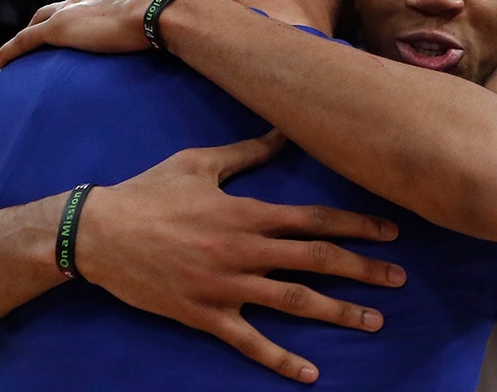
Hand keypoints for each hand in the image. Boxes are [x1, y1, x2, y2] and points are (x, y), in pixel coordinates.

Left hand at [0, 0, 181, 67]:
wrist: (163, 8)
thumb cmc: (177, 5)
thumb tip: (201, 5)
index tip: (92, 8)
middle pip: (67, 2)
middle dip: (60, 12)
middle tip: (55, 26)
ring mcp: (73, 8)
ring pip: (42, 18)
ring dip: (32, 30)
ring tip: (24, 45)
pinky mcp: (59, 28)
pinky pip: (27, 40)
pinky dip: (11, 50)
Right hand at [76, 131, 405, 383]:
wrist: (97, 233)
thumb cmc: (149, 193)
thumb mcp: (199, 162)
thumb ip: (248, 153)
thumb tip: (284, 129)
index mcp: (247, 212)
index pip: (315, 220)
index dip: (357, 226)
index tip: (390, 233)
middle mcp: (245, 250)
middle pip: (316, 261)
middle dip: (362, 270)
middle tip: (398, 279)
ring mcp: (226, 287)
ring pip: (293, 302)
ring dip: (337, 312)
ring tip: (373, 321)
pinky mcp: (205, 315)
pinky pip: (250, 342)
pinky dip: (281, 359)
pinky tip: (310, 374)